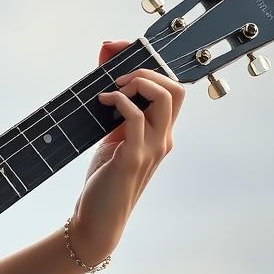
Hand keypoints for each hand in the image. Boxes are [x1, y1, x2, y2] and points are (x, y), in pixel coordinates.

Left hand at [68, 39, 185, 265]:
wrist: (97, 219)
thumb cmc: (105, 180)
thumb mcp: (112, 139)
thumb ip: (116, 114)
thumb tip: (106, 82)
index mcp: (160, 134)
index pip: (172, 90)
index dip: (150, 66)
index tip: (120, 54)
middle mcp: (163, 139)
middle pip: (176, 88)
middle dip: (147, 70)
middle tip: (117, 77)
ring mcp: (151, 148)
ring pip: (164, 98)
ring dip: (136, 82)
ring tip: (112, 89)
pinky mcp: (133, 158)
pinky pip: (135, 117)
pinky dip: (119, 101)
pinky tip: (102, 102)